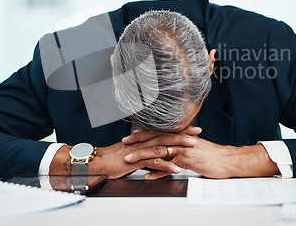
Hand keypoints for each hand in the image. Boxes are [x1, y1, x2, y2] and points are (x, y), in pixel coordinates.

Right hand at [49, 126, 200, 178]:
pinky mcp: (136, 160)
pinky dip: (166, 165)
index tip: (192, 128)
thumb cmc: (113, 159)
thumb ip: (144, 152)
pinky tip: (176, 168)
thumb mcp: (132, 153)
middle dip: (183, 133)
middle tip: (197, 132)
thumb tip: (155, 154)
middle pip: (166, 135)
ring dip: (178, 146)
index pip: (163, 132)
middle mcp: (142, 142)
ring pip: (162, 146)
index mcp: (142, 139)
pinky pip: (154, 162)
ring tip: (192, 146)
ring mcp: (140, 150)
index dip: (178, 130)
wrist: (98, 162)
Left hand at [123, 129, 279, 178]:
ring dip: (143, 156)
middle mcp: (181, 140)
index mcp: (181, 136)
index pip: (159, 132)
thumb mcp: (194, 149)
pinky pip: (169, 165)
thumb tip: (171, 153)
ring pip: (159, 150)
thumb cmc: (213, 156)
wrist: (228, 160)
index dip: (144, 133)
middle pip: (155, 139)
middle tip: (124, 144)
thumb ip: (182, 149)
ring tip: (130, 160)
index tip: (131, 136)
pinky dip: (157, 171)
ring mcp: (184, 149)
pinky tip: (148, 175)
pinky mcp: (189, 159)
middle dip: (138, 141)